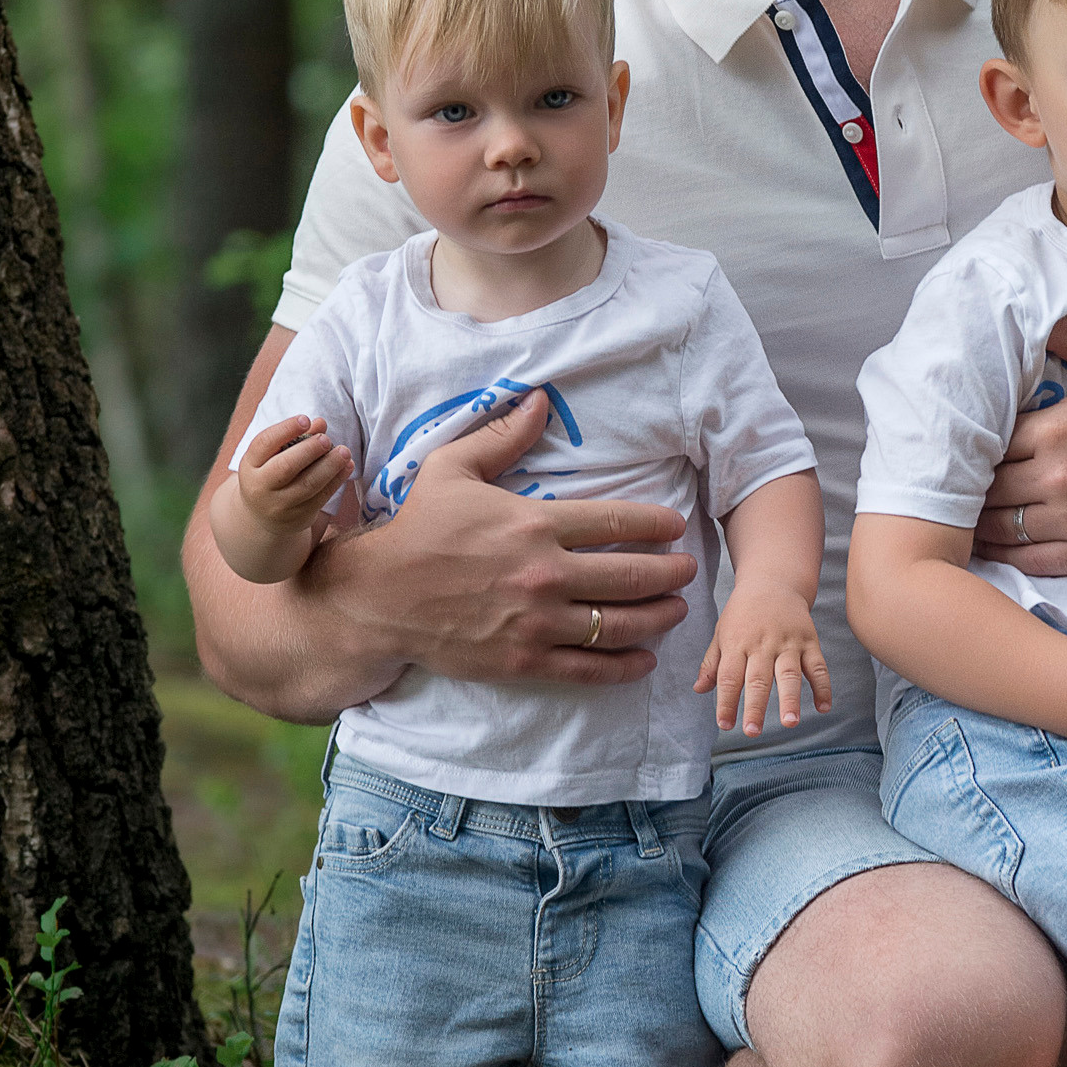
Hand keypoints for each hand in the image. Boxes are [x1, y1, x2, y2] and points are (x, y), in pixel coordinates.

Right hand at [238, 414, 353, 529]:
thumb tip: (320, 423)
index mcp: (250, 465)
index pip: (264, 443)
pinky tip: (347, 466)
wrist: (262, 518)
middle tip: (326, 439)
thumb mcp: (272, 456)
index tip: (305, 419)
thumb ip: (295, 437)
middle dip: (309, 450)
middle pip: (286, 466)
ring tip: (344, 451)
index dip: (286, 429)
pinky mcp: (300, 516)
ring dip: (329, 466)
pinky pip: (321, 497)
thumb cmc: (270, 475)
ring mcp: (280, 504)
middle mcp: (261, 486)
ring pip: (308, 484)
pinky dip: (337, 480)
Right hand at [304, 386, 698, 686]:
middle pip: (630, 576)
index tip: (676, 527)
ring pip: (618, 624)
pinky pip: (587, 667)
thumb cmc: (417, 529)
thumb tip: (539, 399)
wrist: (378, 597)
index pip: (616, 522)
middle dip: (670, 574)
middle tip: (688, 570)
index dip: (656, 525)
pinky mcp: (523, 661)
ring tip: (677, 610)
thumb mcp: (452, 469)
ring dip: (657, 618)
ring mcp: (535, 622)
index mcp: (534, 524)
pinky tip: (644, 659)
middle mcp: (543, 574)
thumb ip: (501, 435)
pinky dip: (623, 666)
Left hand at [697, 581, 832, 735]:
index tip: (725, 724)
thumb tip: (699, 689)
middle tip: (752, 731)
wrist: (773, 581)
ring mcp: (788, 642)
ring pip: (789, 673)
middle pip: (758, 678)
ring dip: (790, 699)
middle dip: (755, 706)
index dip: (726, 702)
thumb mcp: (722, 632)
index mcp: (737, 643)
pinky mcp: (809, 640)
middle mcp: (762, 644)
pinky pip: (818, 666)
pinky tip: (824, 707)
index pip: (729, 677)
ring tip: (790, 723)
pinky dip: (823, 687)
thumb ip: (712, 663)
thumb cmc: (743, 612)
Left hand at [974, 318, 1066, 574]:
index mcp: (1056, 429)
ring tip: (969, 520)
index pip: (989, 446)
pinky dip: (1010, 556)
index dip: (975, 450)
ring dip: (983, 525)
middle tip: (962, 488)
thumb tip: (1041, 320)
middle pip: (989, 490)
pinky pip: (1032, 561)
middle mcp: (1058, 476)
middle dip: (974, 488)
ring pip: (1003, 528)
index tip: (969, 452)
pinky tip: (999, 549)